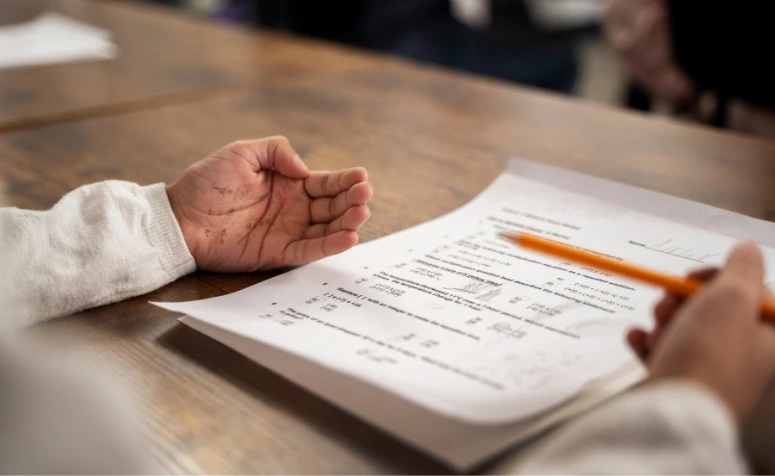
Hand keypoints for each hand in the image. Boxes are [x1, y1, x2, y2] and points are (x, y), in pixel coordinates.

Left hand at [166, 137, 372, 271]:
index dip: (345, 180)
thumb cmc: (206, 183)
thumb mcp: (241, 153)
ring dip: (347, 222)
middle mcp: (293, 207)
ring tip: (361, 215)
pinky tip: (348, 238)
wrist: (181, 218)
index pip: (325, 182)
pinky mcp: (279, 252)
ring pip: (327, 228)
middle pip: (332, 205)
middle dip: (352, 200)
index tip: (362, 177)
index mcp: (288, 183)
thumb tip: (305, 169)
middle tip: (365, 196)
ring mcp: (288, 230)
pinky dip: (330, 245)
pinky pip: (310, 250)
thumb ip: (276, 151)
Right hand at [627, 241, 774, 423]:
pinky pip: (661, 351)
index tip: (694, 278)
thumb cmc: (706, 356)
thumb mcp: (732, 298)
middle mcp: (743, 355)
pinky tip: (639, 339)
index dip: (719, 278)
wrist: (671, 410)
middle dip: (683, 299)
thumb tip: (747, 249)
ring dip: (663, 318)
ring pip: (685, 328)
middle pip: (713, 309)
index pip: (751, 293)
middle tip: (669, 304)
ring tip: (655, 326)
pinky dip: (647, 341)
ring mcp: (710, 370)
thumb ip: (742, 267)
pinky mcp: (679, 382)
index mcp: (768, 336)